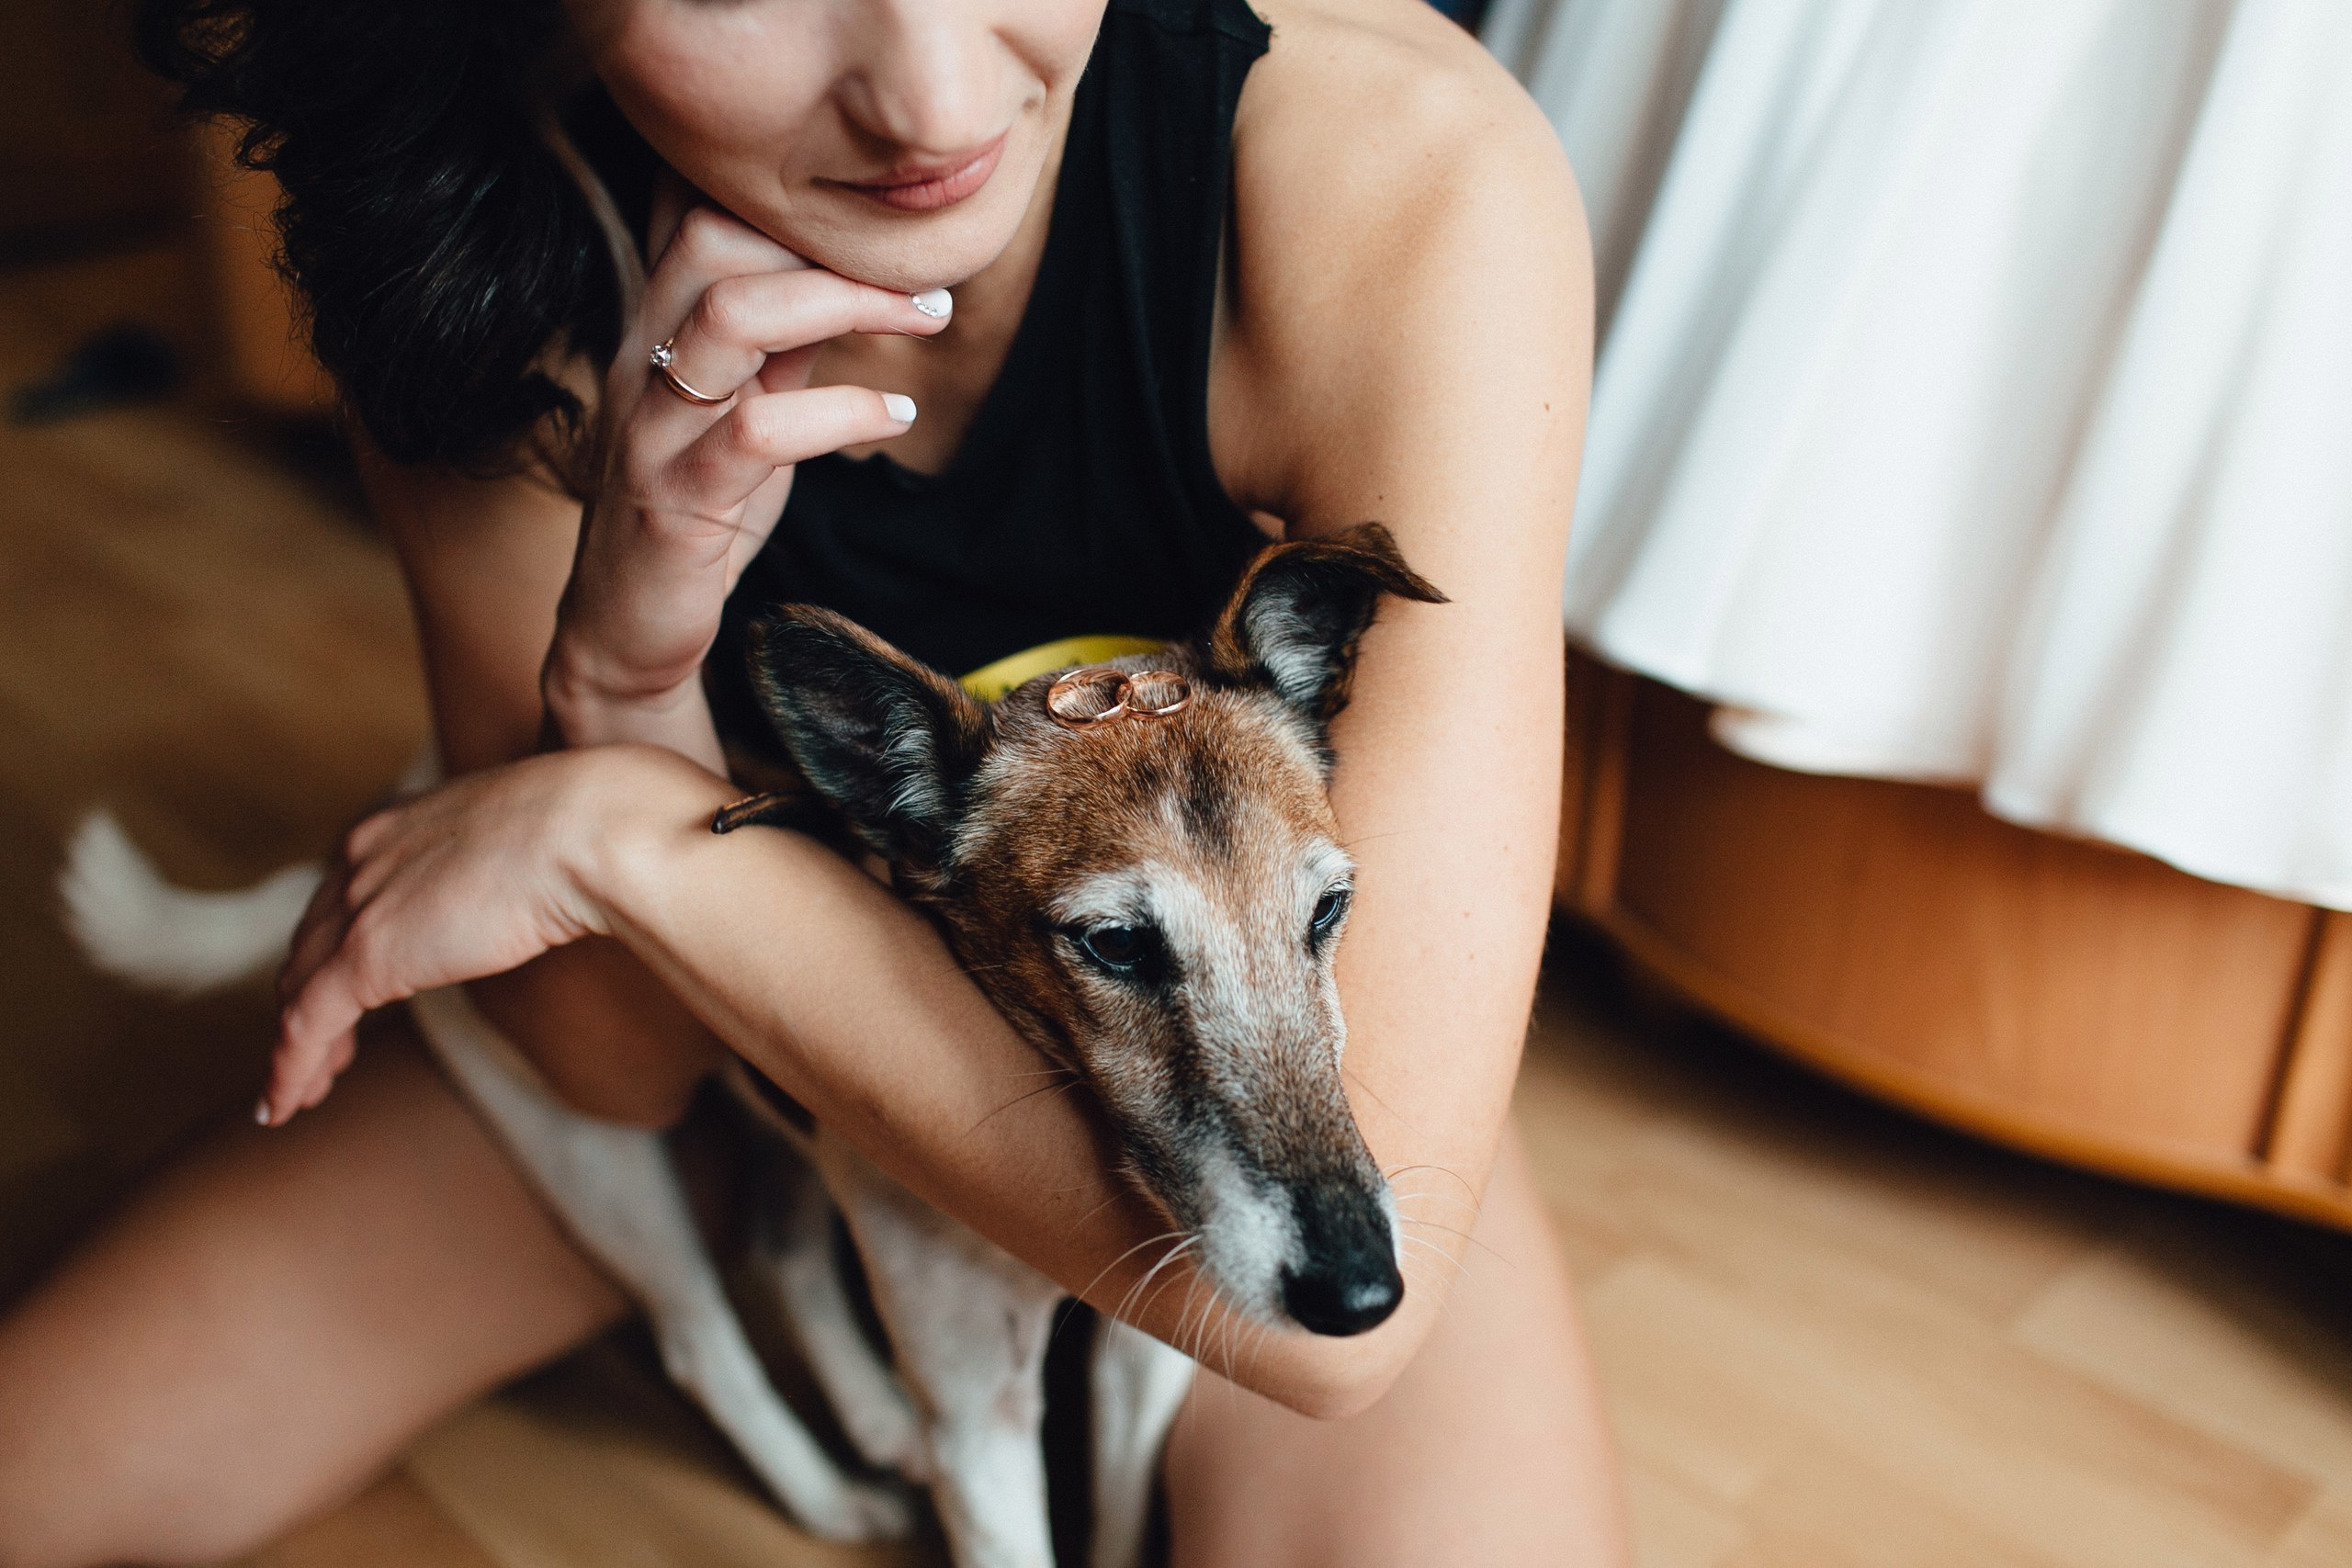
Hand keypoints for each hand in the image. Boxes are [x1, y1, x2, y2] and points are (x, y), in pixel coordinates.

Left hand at [262, 747, 720, 1124]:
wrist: (588, 827)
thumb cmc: (592, 826)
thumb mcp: (534, 839)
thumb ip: (513, 865)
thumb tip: (547, 892)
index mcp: (399, 826)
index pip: (345, 895)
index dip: (335, 945)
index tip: (344, 985)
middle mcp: (362, 859)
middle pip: (311, 942)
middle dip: (306, 998)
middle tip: (317, 1047)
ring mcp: (359, 906)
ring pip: (299, 988)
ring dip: (298, 1044)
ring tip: (301, 1090)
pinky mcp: (365, 956)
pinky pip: (306, 1026)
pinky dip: (289, 1070)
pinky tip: (286, 1106)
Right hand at [545, 191, 953, 755]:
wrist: (628, 629)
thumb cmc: (694, 507)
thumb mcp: (745, 407)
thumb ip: (784, 341)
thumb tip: (854, 275)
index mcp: (655, 326)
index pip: (700, 211)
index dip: (791, 201)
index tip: (885, 224)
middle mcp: (641, 359)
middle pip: (713, 239)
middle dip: (829, 244)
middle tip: (921, 278)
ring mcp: (653, 429)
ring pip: (730, 318)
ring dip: (846, 306)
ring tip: (926, 321)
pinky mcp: (676, 501)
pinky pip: (760, 432)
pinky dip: (844, 412)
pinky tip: (896, 415)